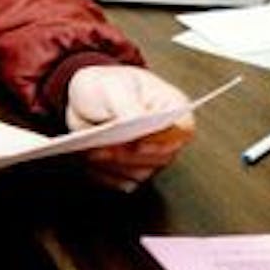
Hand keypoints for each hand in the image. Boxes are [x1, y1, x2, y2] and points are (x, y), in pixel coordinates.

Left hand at [66, 65, 194, 192]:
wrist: (86, 98)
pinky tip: (91, 162)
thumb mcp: (115, 89)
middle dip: (128, 155)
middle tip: (102, 147)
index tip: (137, 144)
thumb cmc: (106, 87)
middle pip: (159, 158)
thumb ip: (128, 107)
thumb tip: (136, 122)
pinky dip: (105, 175)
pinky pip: (122, 182)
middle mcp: (168, 138)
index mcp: (173, 110)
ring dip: (114, 165)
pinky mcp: (132, 170)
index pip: (182, 132)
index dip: (162, 141)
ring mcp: (151, 157)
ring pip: (140, 173)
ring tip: (92, 152)